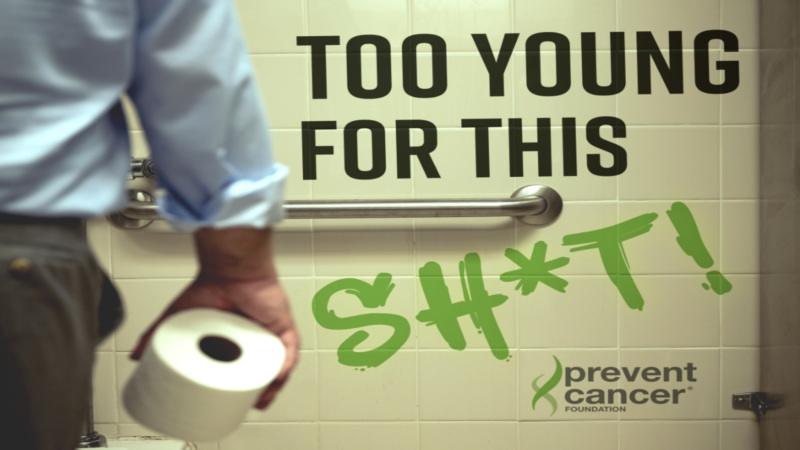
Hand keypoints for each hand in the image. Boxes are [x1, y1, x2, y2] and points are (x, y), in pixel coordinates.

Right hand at [131, 227, 298, 409]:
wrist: (228, 268)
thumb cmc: (210, 285)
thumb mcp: (177, 317)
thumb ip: (157, 335)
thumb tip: (138, 356)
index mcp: (238, 338)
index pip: (243, 369)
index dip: (240, 388)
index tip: (232, 403)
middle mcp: (257, 336)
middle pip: (264, 371)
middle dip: (260, 391)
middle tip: (249, 405)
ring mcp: (271, 332)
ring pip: (279, 365)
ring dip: (274, 385)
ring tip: (263, 398)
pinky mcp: (283, 325)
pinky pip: (290, 349)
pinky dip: (285, 365)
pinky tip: (278, 378)